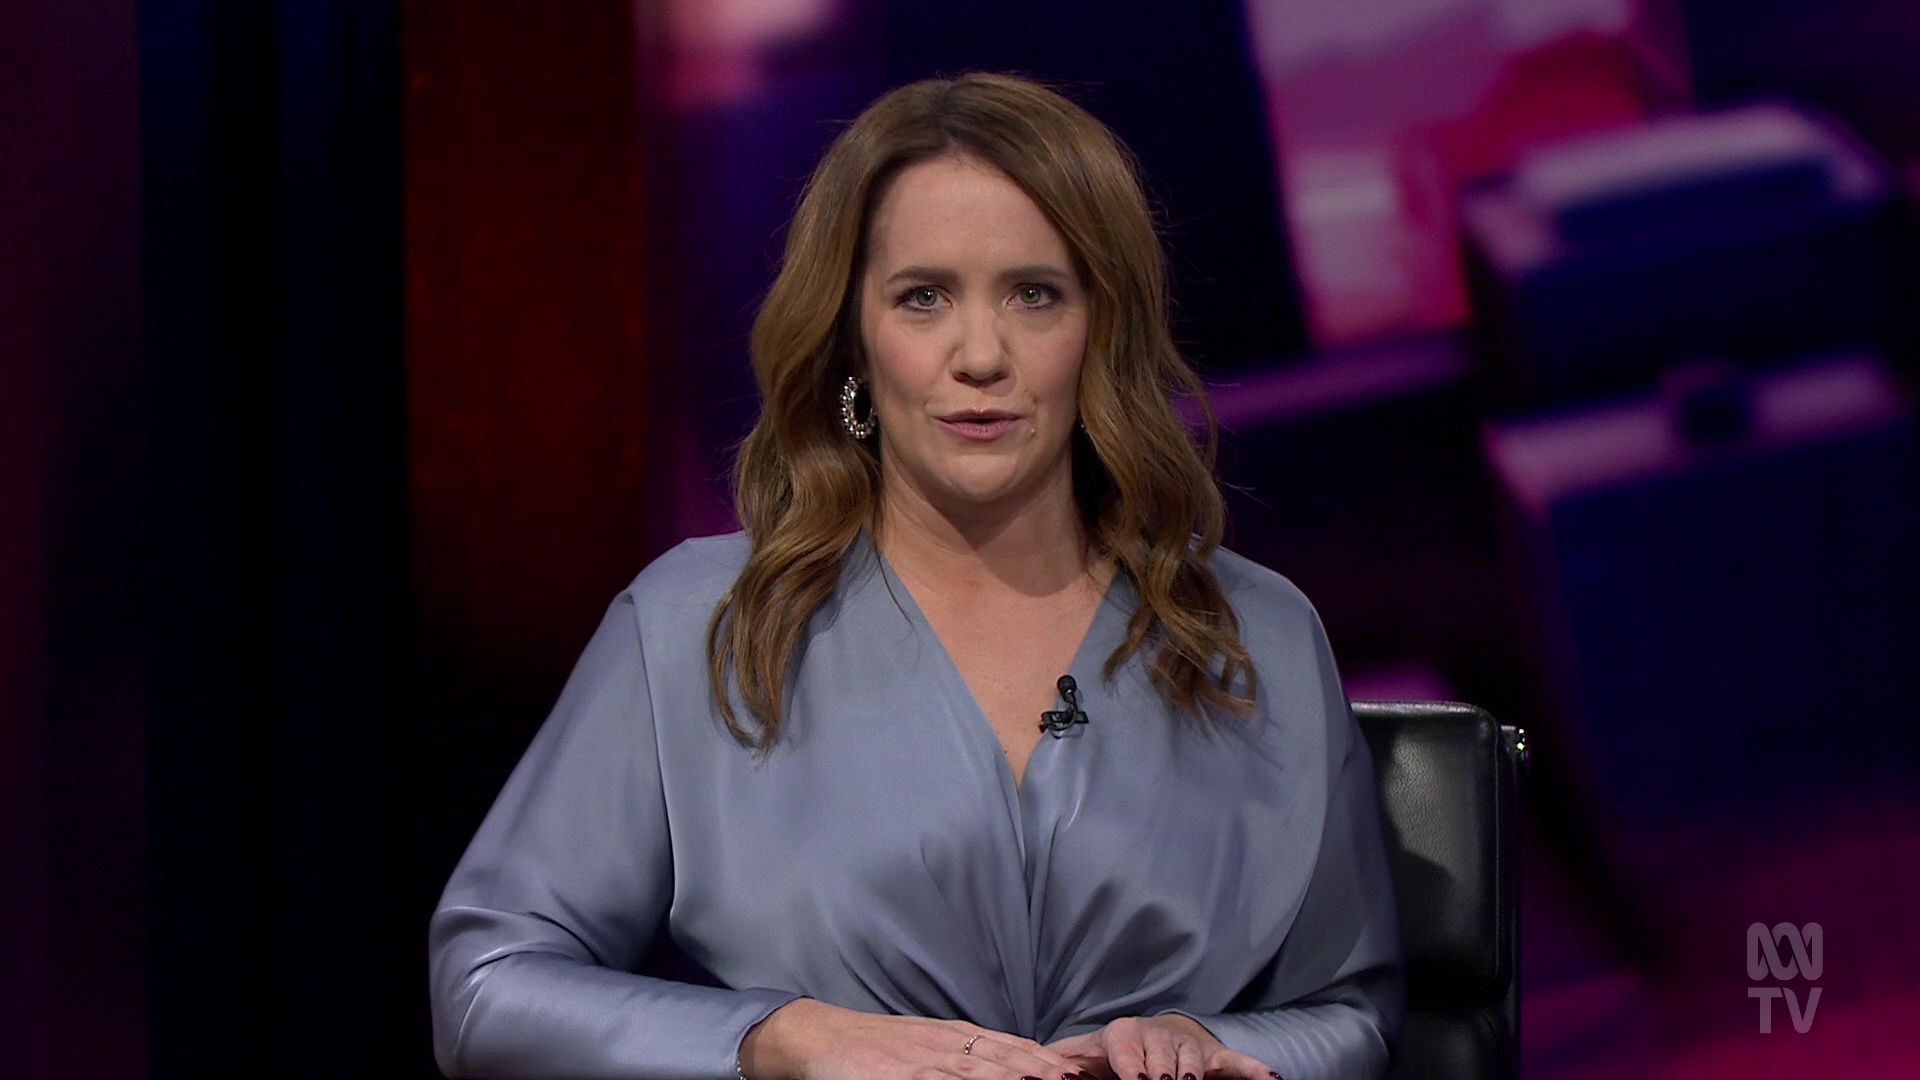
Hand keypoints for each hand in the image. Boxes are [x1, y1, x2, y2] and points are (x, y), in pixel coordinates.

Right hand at [742, 997, 1096, 1079]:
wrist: (824, 1038)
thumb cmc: (878, 1046)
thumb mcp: (928, 1042)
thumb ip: (967, 1054)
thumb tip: (1011, 1062)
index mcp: (956, 1037)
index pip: (1011, 1046)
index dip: (1045, 1059)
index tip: (1077, 1070)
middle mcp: (946, 1046)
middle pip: (1004, 1058)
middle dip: (1042, 1070)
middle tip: (1075, 1078)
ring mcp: (924, 1063)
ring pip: (978, 1070)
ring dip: (1013, 1074)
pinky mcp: (902, 1078)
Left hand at [1045, 1014, 1279, 1079]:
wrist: (1149, 1036)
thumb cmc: (1112, 1053)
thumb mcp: (1085, 1053)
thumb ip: (1063, 1059)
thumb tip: (1035, 1065)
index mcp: (1124, 1036)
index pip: (1127, 1050)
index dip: (1132, 1065)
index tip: (1135, 1078)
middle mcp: (1158, 1036)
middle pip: (1162, 1058)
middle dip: (1163, 1073)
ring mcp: (1189, 1046)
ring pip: (1194, 1059)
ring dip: (1195, 1071)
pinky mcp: (1214, 1057)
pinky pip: (1235, 1062)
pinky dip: (1252, 1069)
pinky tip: (1269, 1079)